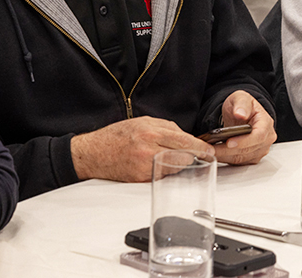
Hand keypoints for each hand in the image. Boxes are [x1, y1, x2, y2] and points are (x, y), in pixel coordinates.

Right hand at [71, 116, 214, 181]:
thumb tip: (185, 136)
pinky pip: (163, 176)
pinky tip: (165, 167)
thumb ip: (165, 127)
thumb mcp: (142, 122)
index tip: (209, 151)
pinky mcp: (140, 178)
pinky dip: (167, 172)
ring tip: (180, 161)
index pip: (184, 140)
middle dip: (197, 156)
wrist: (92, 153)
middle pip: (184, 154)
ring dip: (182, 165)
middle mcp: (148, 147)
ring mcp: (145, 165)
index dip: (200, 147)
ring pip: (176, 167)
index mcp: (150, 131)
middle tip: (205, 157)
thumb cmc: (116, 137)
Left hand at [213, 91, 276, 164]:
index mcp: (266, 123)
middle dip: (228, 150)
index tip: (229, 142)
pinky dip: (226, 158)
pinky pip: (238, 162)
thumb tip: (240, 114)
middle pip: (248, 150)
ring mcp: (260, 150)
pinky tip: (215, 153)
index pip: (259, 136)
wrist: (241, 114)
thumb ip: (241, 104)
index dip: (244, 141)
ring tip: (210, 151)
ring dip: (225, 156)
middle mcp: (266, 139)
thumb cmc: (243, 106)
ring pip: (242, 158)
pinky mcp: (252, 157)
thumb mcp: (241, 98)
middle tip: (211, 148)